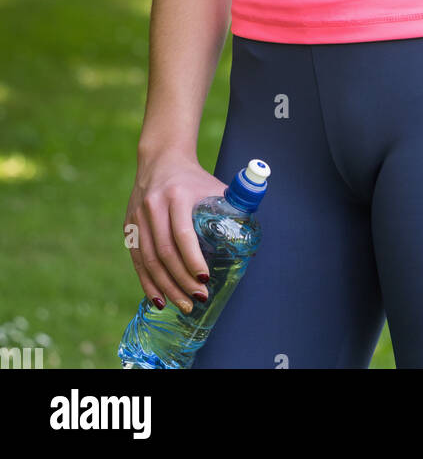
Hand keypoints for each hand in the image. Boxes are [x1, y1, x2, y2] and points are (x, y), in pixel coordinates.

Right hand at [123, 151, 227, 314]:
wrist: (161, 160)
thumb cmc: (195, 179)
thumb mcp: (214, 187)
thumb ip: (232, 209)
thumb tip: (249, 240)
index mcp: (177, 195)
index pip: (182, 234)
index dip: (192, 260)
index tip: (205, 279)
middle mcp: (153, 206)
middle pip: (164, 252)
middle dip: (182, 280)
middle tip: (198, 299)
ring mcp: (138, 217)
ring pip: (149, 260)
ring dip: (166, 287)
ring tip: (183, 305)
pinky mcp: (129, 226)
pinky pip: (137, 260)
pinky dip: (148, 283)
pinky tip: (160, 300)